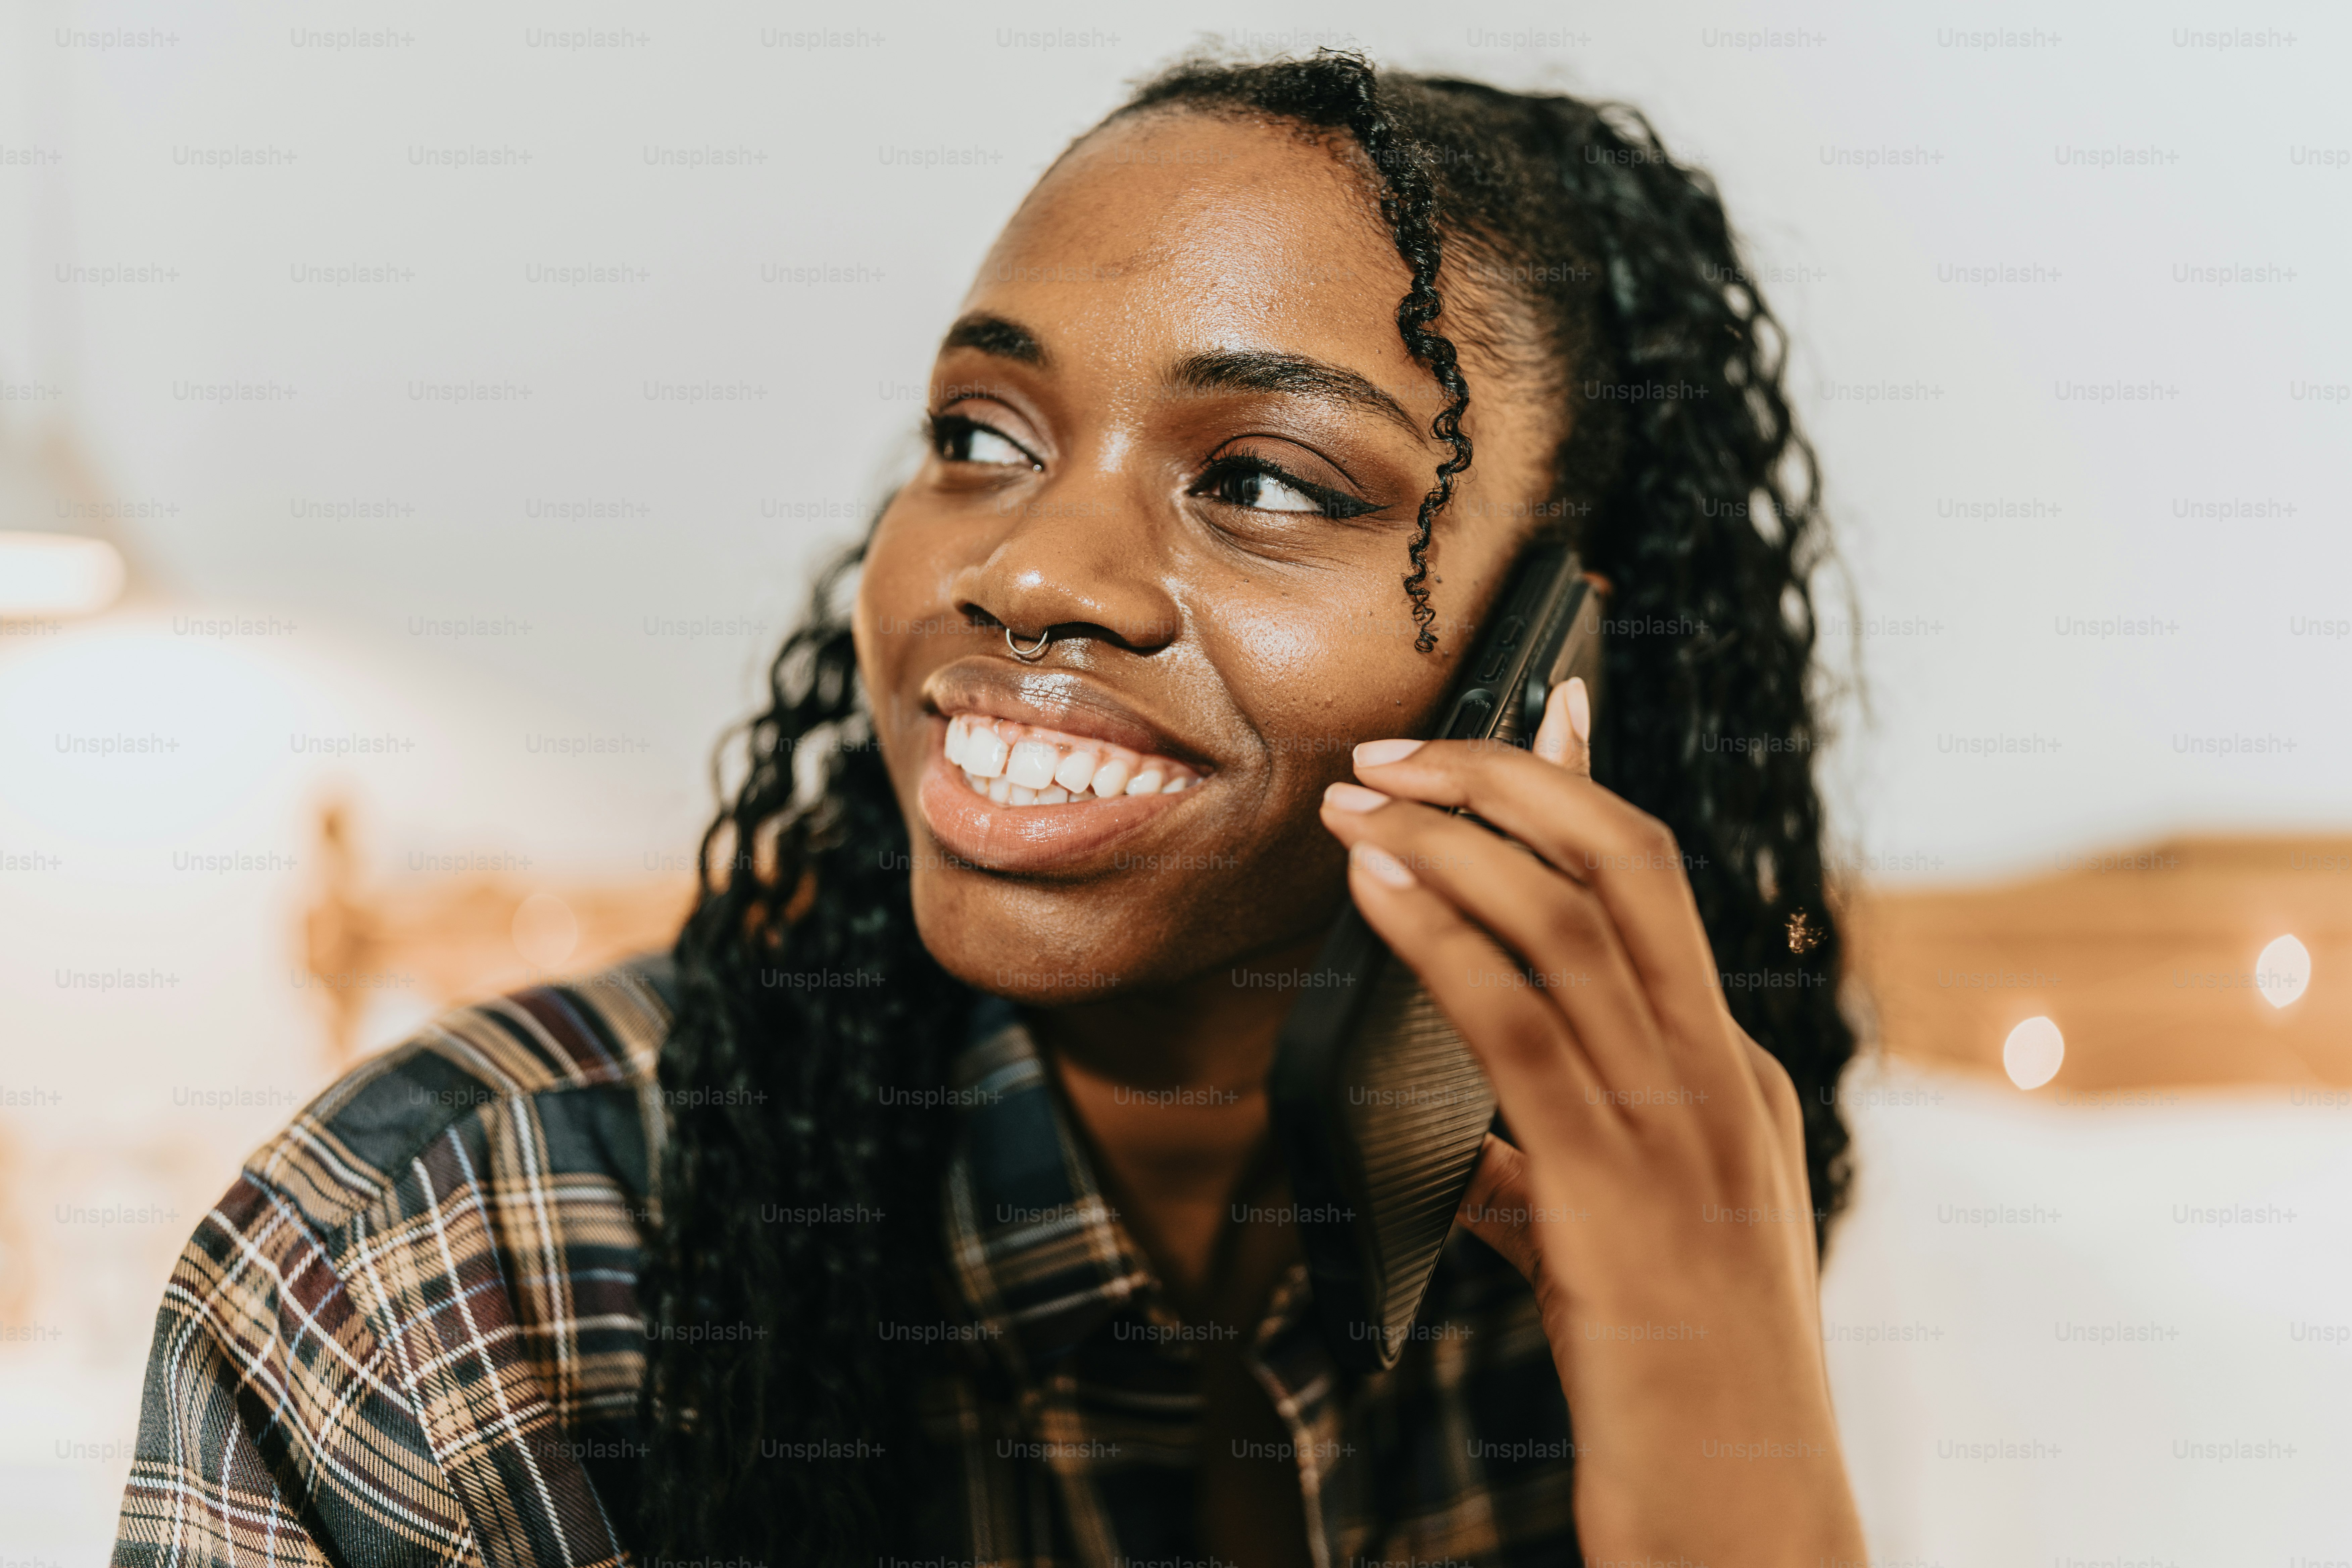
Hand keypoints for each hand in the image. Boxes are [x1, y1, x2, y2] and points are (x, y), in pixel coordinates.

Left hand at [1317, 678, 1864, 1564]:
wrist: (1745, 1525)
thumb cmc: (1678, 1393)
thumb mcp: (1620, 1256)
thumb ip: (1556, 1187)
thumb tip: (1478, 1157)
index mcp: (1728, 1082)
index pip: (1653, 892)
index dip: (1580, 789)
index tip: (1537, 708)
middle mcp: (1718, 1079)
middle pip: (1628, 865)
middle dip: (1513, 778)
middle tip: (1402, 749)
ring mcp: (1681, 1129)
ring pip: (1571, 921)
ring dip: (1451, 839)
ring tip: (1359, 802)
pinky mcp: (1617, 1192)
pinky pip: (1521, 1023)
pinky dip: (1442, 938)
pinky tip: (1380, 891)